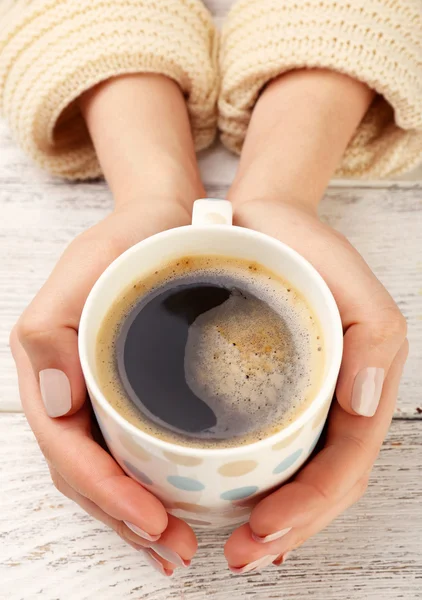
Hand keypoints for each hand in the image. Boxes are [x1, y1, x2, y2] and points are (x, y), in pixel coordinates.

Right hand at [10, 74, 203, 574]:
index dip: (106, 492)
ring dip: (138, 517)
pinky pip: (127, 451)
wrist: (166, 222)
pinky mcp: (126, 394)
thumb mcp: (88, 266)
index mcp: (50, 364)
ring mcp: (96, 394)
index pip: (68, 447)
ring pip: (107, 471)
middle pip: (86, 473)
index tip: (153, 519)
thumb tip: (52, 401)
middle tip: (175, 551)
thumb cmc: (130, 240)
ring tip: (178, 547)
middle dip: (126, 519)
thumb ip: (52, 331)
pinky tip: (174, 506)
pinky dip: (148, 487)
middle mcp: (69, 388)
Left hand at [224, 199, 407, 572]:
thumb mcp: (348, 278)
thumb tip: (366, 405)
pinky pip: (274, 448)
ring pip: (299, 475)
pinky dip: (261, 484)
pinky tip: (241, 503)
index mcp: (359, 380)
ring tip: (242, 547)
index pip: (345, 461)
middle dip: (290, 529)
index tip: (264, 530)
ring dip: (276, 520)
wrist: (255, 222)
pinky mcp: (271, 389)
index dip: (311, 506)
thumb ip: (373, 337)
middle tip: (244, 557)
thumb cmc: (302, 247)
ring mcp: (304, 397)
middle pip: (324, 481)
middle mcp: (335, 397)